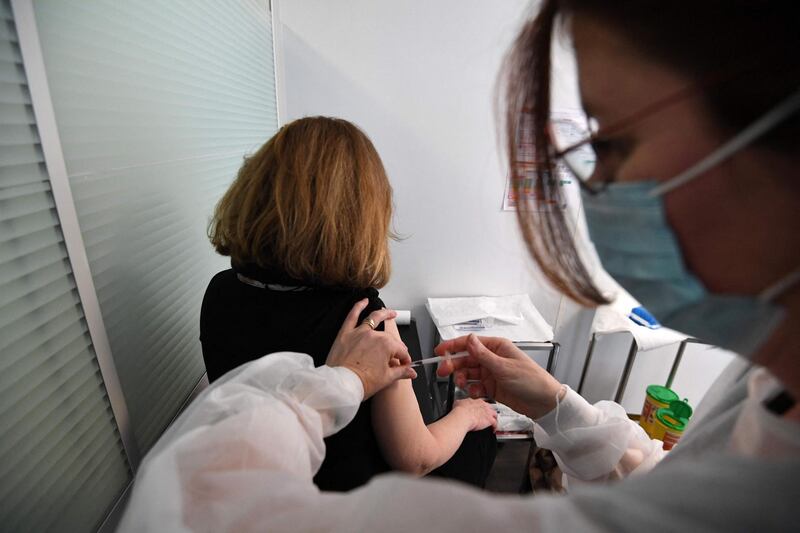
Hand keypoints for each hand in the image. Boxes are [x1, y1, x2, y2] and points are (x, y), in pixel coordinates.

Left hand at [326, 299, 415, 398]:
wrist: (342, 386)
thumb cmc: (362, 383)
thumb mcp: (387, 379)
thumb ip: (401, 372)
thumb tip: (412, 372)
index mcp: (386, 345)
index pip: (400, 351)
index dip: (404, 359)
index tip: (403, 365)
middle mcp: (374, 335)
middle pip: (389, 338)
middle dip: (395, 346)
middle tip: (397, 354)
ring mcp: (359, 332)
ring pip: (373, 319)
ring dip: (384, 314)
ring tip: (390, 313)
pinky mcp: (346, 333)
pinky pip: (352, 316)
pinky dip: (358, 307)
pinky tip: (364, 301)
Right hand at [436, 334, 562, 419]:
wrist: (544, 403)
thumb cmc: (531, 380)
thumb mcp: (504, 367)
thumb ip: (483, 354)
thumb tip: (468, 339)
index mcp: (497, 347)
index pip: (470, 343)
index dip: (453, 346)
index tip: (439, 351)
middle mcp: (493, 358)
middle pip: (466, 359)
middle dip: (454, 365)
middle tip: (443, 371)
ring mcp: (492, 373)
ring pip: (469, 374)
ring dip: (463, 379)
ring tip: (462, 384)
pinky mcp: (492, 387)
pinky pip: (476, 387)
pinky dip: (473, 390)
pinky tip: (476, 393)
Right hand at [452, 398, 497, 431]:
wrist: (463, 416)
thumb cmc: (460, 411)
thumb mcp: (458, 403)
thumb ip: (461, 403)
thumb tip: (458, 404)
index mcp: (476, 401)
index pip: (482, 403)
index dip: (481, 407)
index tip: (480, 410)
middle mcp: (483, 405)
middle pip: (490, 407)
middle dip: (489, 412)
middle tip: (487, 416)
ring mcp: (488, 412)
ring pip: (495, 414)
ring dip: (494, 418)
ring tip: (492, 423)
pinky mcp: (490, 420)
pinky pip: (495, 423)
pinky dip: (494, 427)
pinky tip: (493, 430)